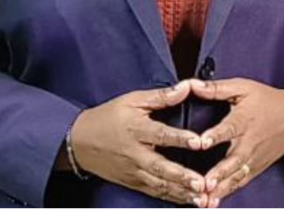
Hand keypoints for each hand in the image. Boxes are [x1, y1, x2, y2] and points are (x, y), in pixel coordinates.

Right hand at [69, 80, 208, 205]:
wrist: (81, 141)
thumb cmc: (108, 117)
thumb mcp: (133, 100)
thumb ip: (161, 96)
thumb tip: (185, 87)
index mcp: (137, 129)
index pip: (161, 134)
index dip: (180, 138)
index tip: (199, 142)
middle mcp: (136, 154)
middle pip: (161, 167)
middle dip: (182, 176)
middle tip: (202, 182)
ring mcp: (134, 172)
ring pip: (160, 185)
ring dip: (181, 193)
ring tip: (202, 198)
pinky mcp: (133, 183)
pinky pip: (155, 193)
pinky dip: (172, 198)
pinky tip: (188, 201)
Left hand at [189, 77, 283, 207]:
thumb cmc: (266, 100)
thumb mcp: (242, 87)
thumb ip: (216, 88)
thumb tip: (192, 84)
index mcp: (244, 119)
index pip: (229, 128)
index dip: (215, 135)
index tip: (202, 142)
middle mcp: (248, 141)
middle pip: (234, 159)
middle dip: (219, 172)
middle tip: (205, 182)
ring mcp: (253, 158)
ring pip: (236, 175)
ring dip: (222, 187)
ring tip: (206, 198)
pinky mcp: (255, 168)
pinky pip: (241, 182)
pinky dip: (228, 192)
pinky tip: (214, 202)